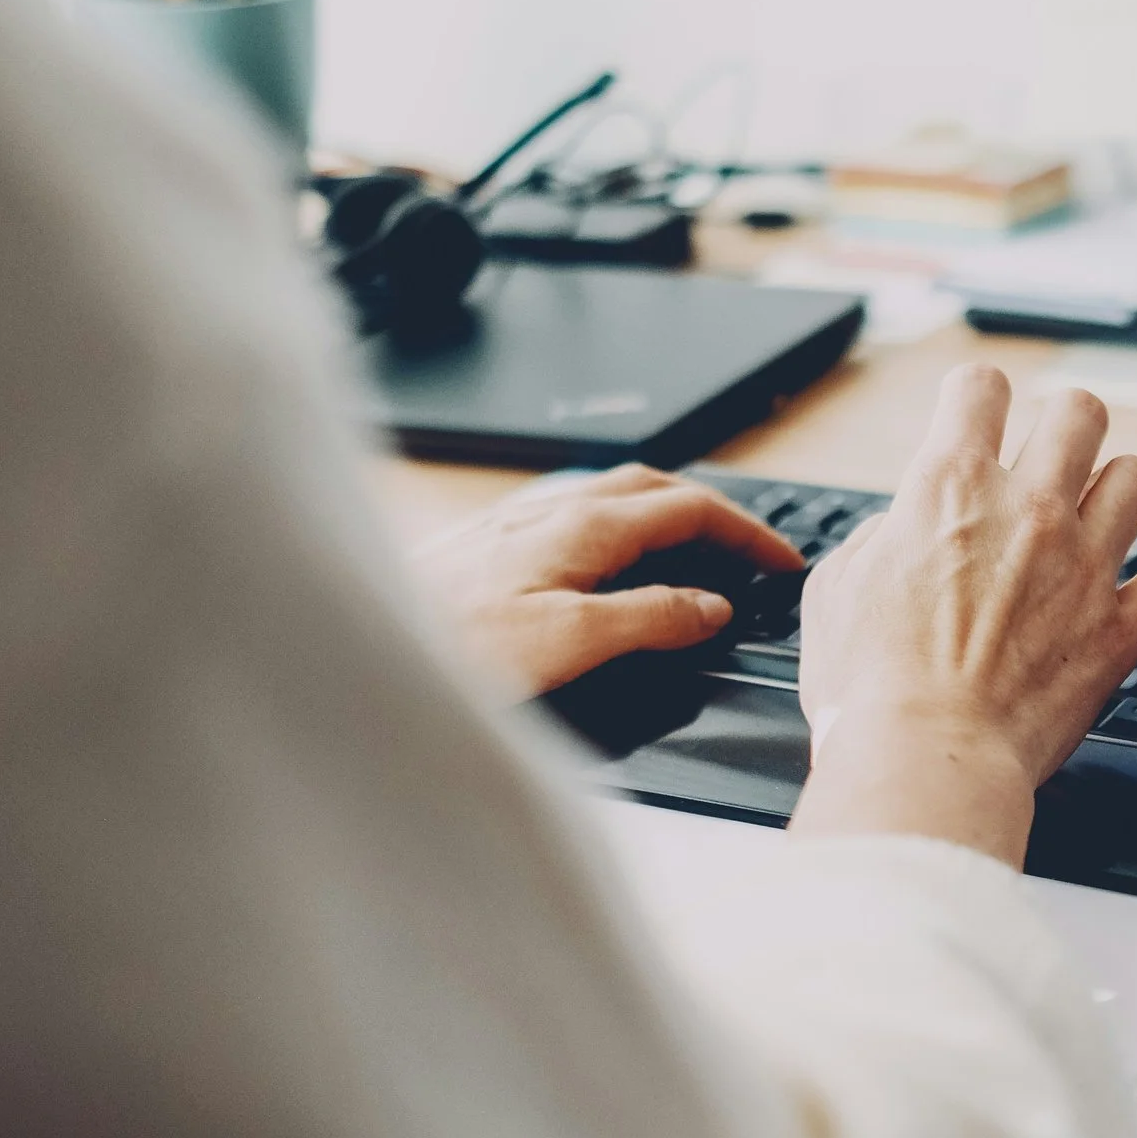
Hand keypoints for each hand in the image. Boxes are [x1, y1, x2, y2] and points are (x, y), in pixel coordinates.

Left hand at [412, 466, 803, 699]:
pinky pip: (576, 516)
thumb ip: (649, 617)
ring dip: (666, 516)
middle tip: (751, 553)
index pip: (692, 508)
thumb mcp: (569, 642)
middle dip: (713, 514)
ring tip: (695, 554)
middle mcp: (552, 509)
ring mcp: (518, 520)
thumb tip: (710, 607)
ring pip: (614, 497)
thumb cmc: (449, 649)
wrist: (355, 646)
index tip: (782, 563)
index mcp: (583, 525)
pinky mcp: (489, 542)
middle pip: (656, 488)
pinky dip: (621, 531)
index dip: (748, 533)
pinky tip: (608, 563)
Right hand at [789, 365, 1136, 867]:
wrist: (926, 757)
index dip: (977, 394)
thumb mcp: (837, 590)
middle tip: (1053, 452)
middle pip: (1078, 413)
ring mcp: (1082, 565)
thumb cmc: (868, 688)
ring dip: (1120, 486)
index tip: (977, 411)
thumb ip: (879, 541)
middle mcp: (1025, 510)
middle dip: (1065, 424)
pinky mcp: (1119, 626)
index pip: (979, 388)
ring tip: (1105, 506)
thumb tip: (902, 530)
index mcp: (948, 489)